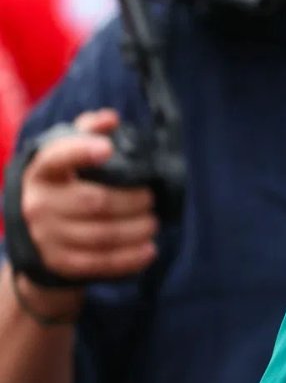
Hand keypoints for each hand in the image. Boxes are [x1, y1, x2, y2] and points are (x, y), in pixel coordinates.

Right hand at [19, 110, 158, 285]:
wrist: (34, 235)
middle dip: (133, 201)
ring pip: (101, 235)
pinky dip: (129, 258)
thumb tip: (111, 118)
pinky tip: (149, 250)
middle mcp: (38, 204)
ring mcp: (46, 237)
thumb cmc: (63, 183)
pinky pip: (98, 263)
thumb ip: (87, 131)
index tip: (107, 149)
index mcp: (41, 171)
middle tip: (152, 198)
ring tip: (154, 223)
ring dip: (137, 229)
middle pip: (95, 202)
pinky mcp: (59, 263)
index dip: (81, 151)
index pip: (57, 158)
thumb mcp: (66, 154)